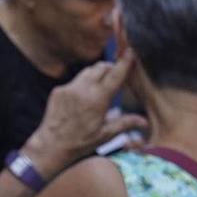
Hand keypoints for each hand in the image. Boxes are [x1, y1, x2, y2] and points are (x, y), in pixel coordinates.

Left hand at [22, 55, 147, 178]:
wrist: (51, 145)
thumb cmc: (81, 143)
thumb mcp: (105, 135)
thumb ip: (125, 124)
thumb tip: (145, 122)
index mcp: (97, 100)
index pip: (114, 76)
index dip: (124, 63)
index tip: (130, 51)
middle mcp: (82, 90)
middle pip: (100, 68)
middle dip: (110, 67)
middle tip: (117, 73)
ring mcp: (68, 88)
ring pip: (87, 72)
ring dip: (97, 74)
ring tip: (103, 85)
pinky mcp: (58, 90)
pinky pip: (74, 81)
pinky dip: (83, 84)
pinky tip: (85, 97)